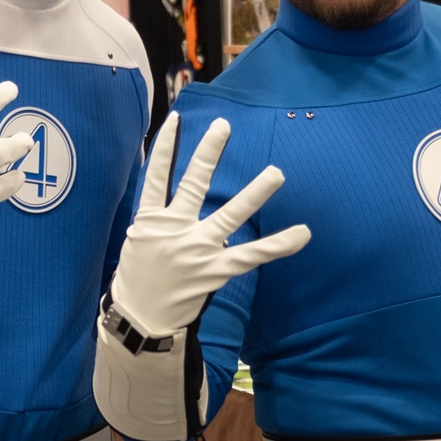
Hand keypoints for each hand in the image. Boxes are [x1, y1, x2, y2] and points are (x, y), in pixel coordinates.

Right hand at [109, 112, 310, 337]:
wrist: (138, 321)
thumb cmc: (138, 280)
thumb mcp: (138, 244)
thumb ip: (157, 220)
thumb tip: (173, 200)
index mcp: (150, 221)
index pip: (156, 176)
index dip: (166, 147)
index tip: (175, 120)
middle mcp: (174, 229)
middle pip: (192, 184)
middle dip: (208, 153)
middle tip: (224, 126)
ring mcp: (195, 250)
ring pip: (229, 215)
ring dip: (254, 192)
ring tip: (276, 172)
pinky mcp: (213, 271)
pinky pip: (251, 255)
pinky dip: (278, 245)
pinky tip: (302, 233)